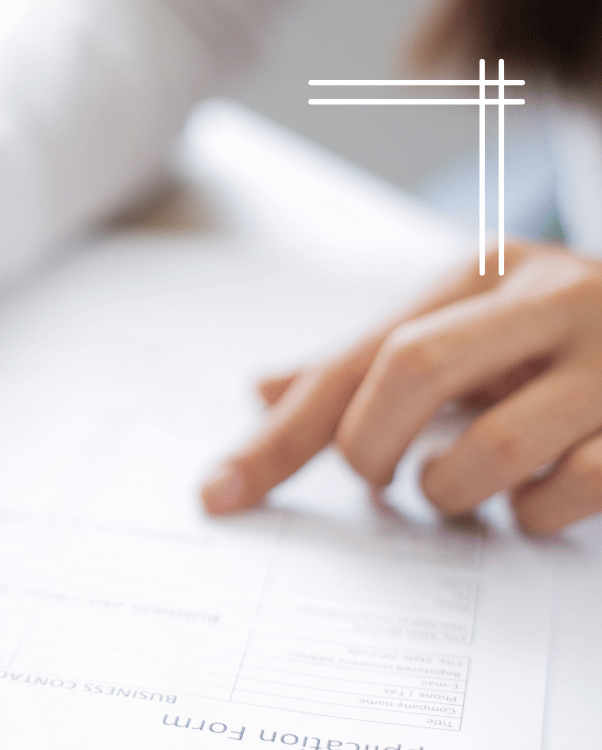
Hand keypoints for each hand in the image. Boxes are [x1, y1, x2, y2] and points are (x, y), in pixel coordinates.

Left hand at [202, 241, 601, 534]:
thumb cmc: (559, 347)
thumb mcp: (465, 337)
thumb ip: (366, 368)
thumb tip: (257, 394)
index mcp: (487, 272)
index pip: (357, 356)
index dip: (283, 434)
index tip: (221, 495)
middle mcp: (555, 296)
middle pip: (411, 368)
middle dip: (371, 447)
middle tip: (380, 479)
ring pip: (493, 447)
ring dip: (453, 493)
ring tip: (458, 490)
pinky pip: (573, 491)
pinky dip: (532, 516)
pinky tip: (532, 502)